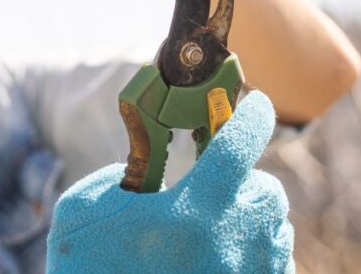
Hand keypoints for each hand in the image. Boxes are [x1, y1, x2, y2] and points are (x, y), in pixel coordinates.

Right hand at [46, 91, 294, 272]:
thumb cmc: (86, 269)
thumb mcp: (84, 208)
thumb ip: (122, 175)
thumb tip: (150, 174)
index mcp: (194, 212)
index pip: (241, 144)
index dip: (253, 115)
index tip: (256, 102)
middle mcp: (232, 245)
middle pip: (270, 192)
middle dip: (248, 181)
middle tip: (218, 186)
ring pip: (275, 232)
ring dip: (252, 220)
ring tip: (217, 229)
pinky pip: (276, 270)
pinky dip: (259, 257)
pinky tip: (227, 260)